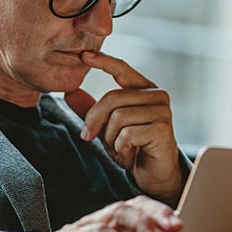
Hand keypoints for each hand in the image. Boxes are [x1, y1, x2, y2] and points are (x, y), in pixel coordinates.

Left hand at [64, 51, 184, 206]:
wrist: (153, 175)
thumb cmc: (133, 148)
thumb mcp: (106, 127)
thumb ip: (90, 110)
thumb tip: (69, 92)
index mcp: (144, 90)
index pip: (122, 69)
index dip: (103, 61)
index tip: (83, 55)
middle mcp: (157, 96)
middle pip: (113, 98)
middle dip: (95, 120)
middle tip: (88, 136)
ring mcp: (162, 111)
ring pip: (118, 117)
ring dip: (111, 138)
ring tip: (120, 147)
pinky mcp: (162, 129)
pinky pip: (127, 134)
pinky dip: (121, 147)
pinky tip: (130, 153)